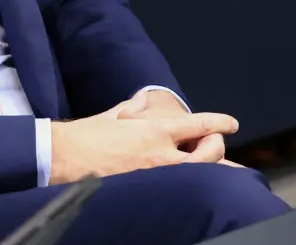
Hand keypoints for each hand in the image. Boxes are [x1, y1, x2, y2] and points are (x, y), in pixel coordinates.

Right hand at [49, 103, 238, 184]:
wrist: (65, 158)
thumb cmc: (86, 135)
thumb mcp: (114, 114)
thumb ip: (135, 109)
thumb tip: (144, 103)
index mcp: (154, 130)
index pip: (198, 124)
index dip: (219, 122)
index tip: (231, 123)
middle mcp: (161, 154)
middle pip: (209, 153)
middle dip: (217, 146)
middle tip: (213, 141)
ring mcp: (157, 176)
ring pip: (200, 174)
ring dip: (210, 168)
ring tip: (212, 164)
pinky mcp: (148, 192)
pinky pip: (180, 189)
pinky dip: (189, 183)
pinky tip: (189, 183)